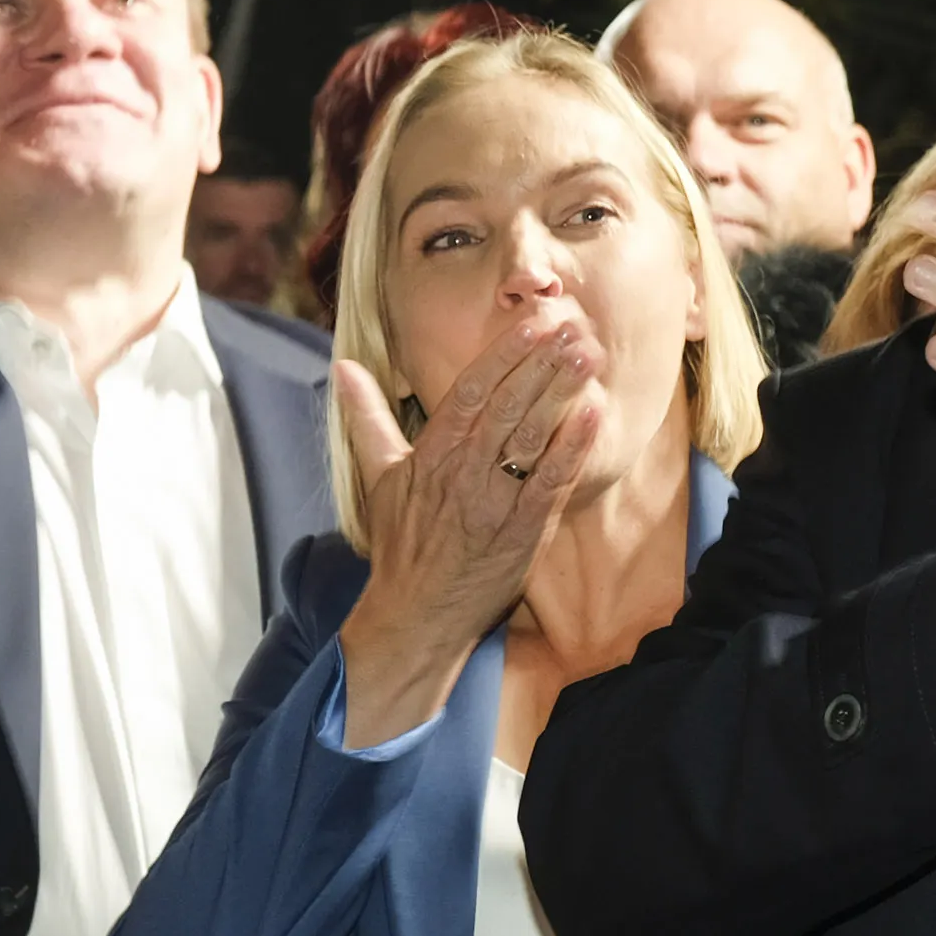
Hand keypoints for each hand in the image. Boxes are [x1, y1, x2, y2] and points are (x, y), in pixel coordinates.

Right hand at [328, 327, 599, 746]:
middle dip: (541, 363)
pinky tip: (592, 417)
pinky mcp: (522, 533)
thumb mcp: (379, 477)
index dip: (504, 354)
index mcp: (431, 455)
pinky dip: (571, 450)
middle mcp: (463, 473)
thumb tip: (343, 368)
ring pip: (531, 438)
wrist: (416, 613)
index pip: (470, 391)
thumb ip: (367, 417)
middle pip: (507, 407)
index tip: (533, 322)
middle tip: (573, 325)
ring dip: (561, 394)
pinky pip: (549, 484)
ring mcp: (494, 503)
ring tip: (588, 357)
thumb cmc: (401, 542)